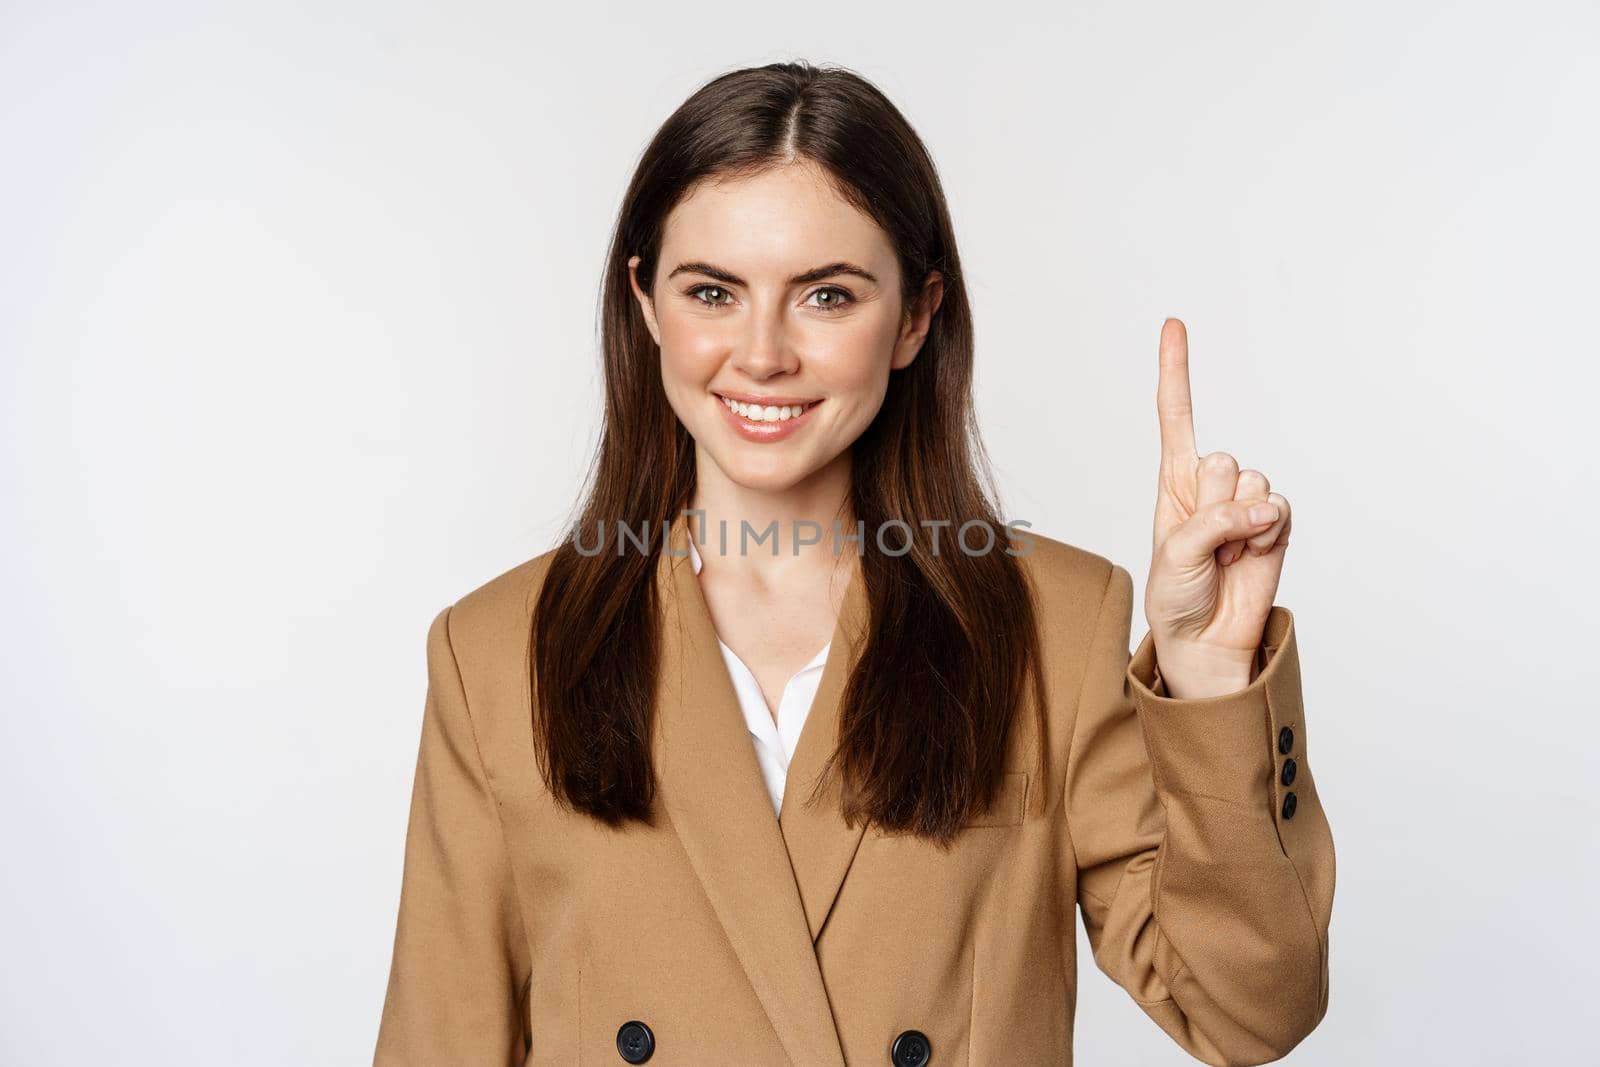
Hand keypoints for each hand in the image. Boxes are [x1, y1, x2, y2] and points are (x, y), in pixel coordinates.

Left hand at [1146, 318, 1291, 697]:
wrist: (1206, 639)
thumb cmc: (1176, 596)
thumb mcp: (1175, 556)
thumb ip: (1214, 522)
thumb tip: (1265, 506)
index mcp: (1174, 481)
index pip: (1175, 416)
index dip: (1176, 370)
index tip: (1173, 324)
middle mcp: (1211, 485)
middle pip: (1224, 461)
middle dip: (1215, 505)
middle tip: (1206, 543)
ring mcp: (1246, 503)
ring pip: (1254, 485)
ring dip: (1240, 526)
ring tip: (1226, 556)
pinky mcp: (1277, 524)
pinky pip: (1280, 508)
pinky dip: (1268, 534)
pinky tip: (1252, 556)